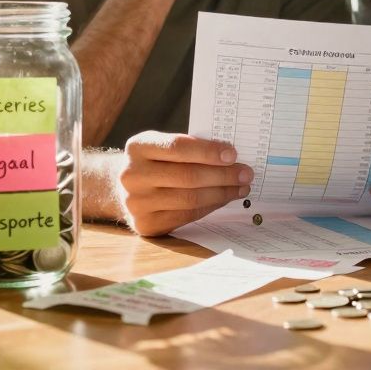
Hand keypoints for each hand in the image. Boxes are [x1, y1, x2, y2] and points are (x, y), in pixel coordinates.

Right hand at [118, 131, 252, 236]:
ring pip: (190, 199)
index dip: (208, 152)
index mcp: (138, 147)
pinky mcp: (145, 224)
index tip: (233, 155)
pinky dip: (210, 207)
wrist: (124, 188)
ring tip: (240, 188)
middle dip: (223, 175)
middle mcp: (132, 175)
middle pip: (187, 176)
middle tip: (246, 174)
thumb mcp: (163, 146)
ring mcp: (136, 203)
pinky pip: (186, 215)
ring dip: (221, 193)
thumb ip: (190, 147)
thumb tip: (230, 157)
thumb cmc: (155, 162)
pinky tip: (223, 199)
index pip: (178, 147)